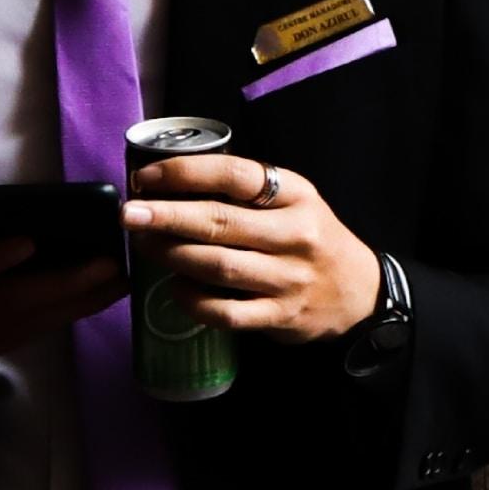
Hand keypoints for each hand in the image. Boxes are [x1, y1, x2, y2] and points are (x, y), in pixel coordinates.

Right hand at [0, 182, 125, 364]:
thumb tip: (14, 204)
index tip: (32, 242)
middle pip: (13, 299)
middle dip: (67, 284)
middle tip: (110, 265)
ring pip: (30, 322)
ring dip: (79, 304)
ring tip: (118, 285)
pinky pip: (27, 334)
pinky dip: (61, 316)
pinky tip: (91, 300)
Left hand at [126, 151, 381, 342]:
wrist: (360, 292)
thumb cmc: (312, 238)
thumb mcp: (294, 202)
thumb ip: (247, 193)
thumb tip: (171, 185)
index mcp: (296, 195)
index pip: (235, 175)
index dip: (184, 173)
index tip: (145, 177)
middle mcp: (295, 235)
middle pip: (221, 222)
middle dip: (166, 216)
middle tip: (129, 214)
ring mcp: (288, 278)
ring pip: (219, 267)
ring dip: (173, 255)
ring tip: (144, 246)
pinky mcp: (281, 316)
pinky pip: (227, 312)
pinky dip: (194, 301)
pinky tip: (174, 289)